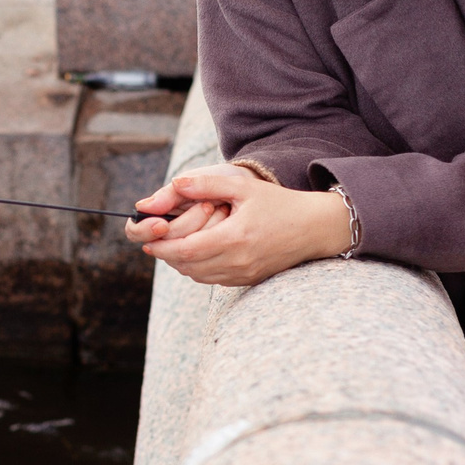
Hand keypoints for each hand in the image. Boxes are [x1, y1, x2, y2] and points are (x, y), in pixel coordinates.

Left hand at [124, 164, 355, 286]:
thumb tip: (175, 184)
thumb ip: (207, 185)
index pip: (186, 250)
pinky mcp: (248, 280)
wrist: (314, 228)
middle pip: (188, 267)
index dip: (163, 247)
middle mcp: (238, 261)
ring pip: (198, 276)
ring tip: (172, 246)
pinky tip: (195, 253)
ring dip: (181, 263)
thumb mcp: (244, 187)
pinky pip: (213, 280)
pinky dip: (198, 269)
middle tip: (155, 242)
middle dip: (168, 255)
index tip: (150, 239)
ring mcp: (244, 274)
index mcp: (235, 238)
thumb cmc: (279, 204)